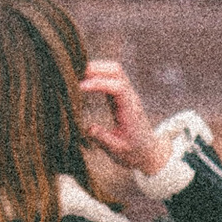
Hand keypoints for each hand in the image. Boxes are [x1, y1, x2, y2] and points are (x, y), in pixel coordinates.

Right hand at [76, 58, 166, 177]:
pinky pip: (109, 77)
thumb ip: (105, 140)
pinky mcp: (120, 95)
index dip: (98, 83)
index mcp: (130, 110)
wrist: (148, 152)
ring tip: (74, 75)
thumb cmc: (134, 153)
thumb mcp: (119, 152)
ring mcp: (126, 94)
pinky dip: (95, 74)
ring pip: (113, 70)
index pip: (118, 87)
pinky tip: (81, 80)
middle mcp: (129, 97)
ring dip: (95, 68)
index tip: (80, 88)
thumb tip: (89, 128)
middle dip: (95, 69)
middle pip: (116, 71)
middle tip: (73, 75)